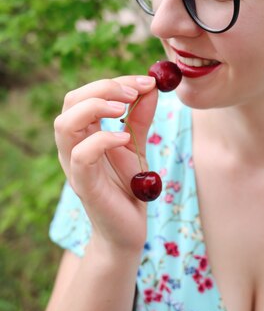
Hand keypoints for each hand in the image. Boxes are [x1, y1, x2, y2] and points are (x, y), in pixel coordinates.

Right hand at [54, 75, 157, 254]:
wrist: (129, 229)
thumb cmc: (128, 186)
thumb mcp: (137, 145)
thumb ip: (140, 117)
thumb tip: (152, 86)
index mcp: (84, 133)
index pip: (87, 94)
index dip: (115, 82)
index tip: (148, 81)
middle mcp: (73, 146)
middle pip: (71, 101)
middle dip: (103, 88)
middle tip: (134, 92)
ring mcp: (75, 166)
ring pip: (64, 124)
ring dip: (95, 107)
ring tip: (123, 109)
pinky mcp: (84, 185)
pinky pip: (81, 156)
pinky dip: (102, 140)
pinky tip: (125, 139)